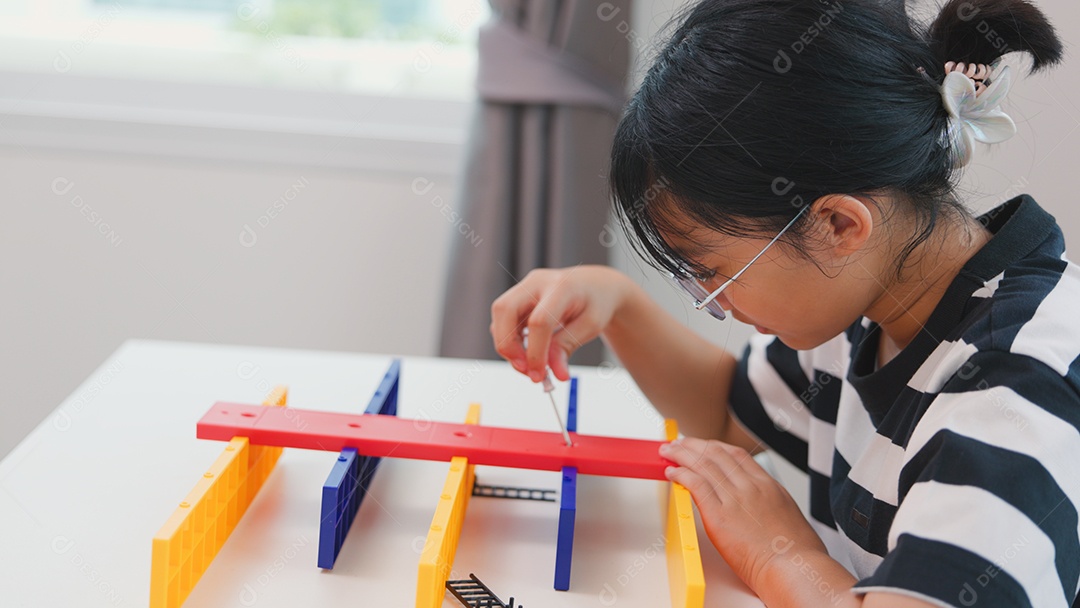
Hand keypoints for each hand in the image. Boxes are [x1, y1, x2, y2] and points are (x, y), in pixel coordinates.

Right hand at [489, 266, 633, 382]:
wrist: (595, 286)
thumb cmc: (596, 302)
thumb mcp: (590, 326)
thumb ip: (567, 347)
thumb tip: (556, 374)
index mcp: (561, 287)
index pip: (539, 321)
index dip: (535, 352)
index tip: (539, 375)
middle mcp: (537, 282)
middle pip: (505, 310)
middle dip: (507, 345)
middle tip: (524, 370)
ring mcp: (524, 287)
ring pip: (500, 316)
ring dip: (508, 346)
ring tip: (530, 364)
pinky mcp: (518, 297)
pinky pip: (504, 320)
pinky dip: (511, 340)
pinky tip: (528, 351)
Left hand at [660, 437, 826, 591]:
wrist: (795, 568)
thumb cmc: (797, 552)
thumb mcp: (788, 514)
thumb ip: (770, 503)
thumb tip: (760, 506)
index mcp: (768, 485)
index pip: (735, 455)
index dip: (714, 447)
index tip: (702, 446)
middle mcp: (750, 486)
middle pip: (716, 454)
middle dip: (693, 445)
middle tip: (678, 444)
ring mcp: (735, 498)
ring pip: (703, 464)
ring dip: (681, 454)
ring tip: (668, 452)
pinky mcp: (719, 515)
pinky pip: (696, 484)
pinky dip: (681, 474)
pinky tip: (672, 473)